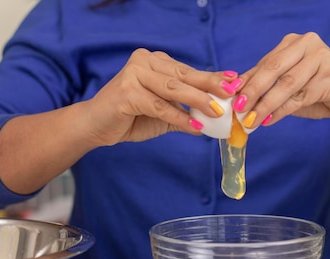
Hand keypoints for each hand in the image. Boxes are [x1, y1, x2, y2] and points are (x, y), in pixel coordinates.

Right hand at [81, 48, 237, 145]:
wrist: (94, 126)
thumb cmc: (128, 118)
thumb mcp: (161, 113)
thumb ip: (184, 112)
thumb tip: (214, 119)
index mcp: (153, 61)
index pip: (187, 70)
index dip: (211, 78)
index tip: (234, 82)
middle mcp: (143, 61)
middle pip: (183, 76)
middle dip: (210, 86)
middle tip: (231, 95)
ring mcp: (133, 74)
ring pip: (172, 88)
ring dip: (197, 101)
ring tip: (217, 112)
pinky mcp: (126, 91)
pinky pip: (159, 106)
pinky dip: (178, 117)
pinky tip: (194, 126)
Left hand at [237, 32, 329, 126]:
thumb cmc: (319, 90)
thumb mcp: (289, 86)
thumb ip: (266, 87)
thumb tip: (236, 97)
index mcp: (293, 43)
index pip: (264, 64)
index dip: (245, 82)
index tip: (229, 98)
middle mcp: (307, 44)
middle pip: (272, 70)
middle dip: (252, 91)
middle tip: (237, 109)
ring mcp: (322, 58)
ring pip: (286, 84)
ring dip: (265, 105)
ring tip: (250, 120)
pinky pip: (301, 96)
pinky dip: (282, 110)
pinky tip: (269, 120)